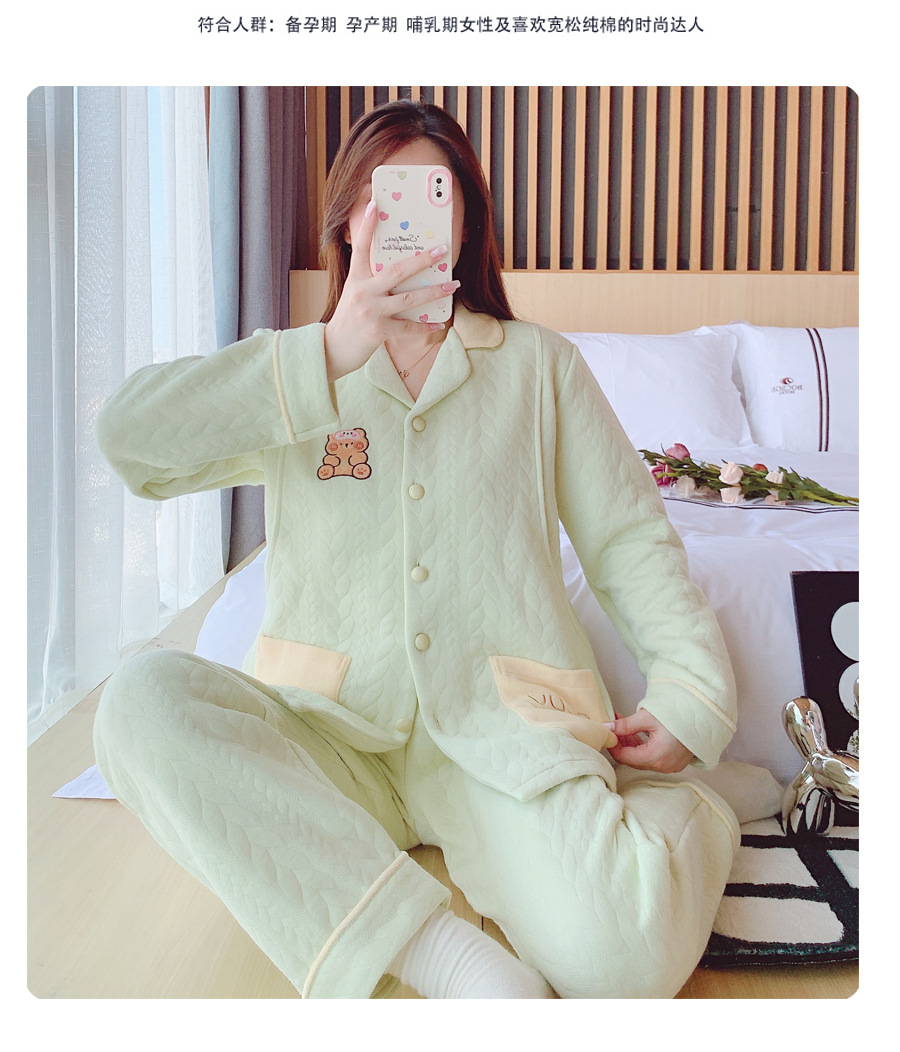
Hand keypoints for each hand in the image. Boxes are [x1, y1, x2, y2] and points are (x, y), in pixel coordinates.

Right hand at [323, 198, 460, 380]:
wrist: (334, 349)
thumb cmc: (349, 319)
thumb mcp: (355, 294)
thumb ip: (372, 282)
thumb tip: (402, 272)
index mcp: (356, 278)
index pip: (361, 247)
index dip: (368, 226)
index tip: (375, 204)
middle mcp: (363, 292)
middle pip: (397, 271)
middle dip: (422, 260)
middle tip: (442, 250)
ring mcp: (371, 311)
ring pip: (409, 299)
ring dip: (434, 292)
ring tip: (453, 285)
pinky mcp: (378, 331)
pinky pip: (408, 326)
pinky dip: (425, 325)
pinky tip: (439, 322)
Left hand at [605, 710, 693, 772]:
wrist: (703, 717)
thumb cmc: (677, 716)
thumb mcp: (647, 717)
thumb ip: (625, 725)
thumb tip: (607, 728)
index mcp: (654, 757)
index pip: (624, 757)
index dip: (612, 745)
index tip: (606, 734)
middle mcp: (662, 766)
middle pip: (632, 759)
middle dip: (621, 744)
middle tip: (614, 727)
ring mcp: (670, 766)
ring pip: (642, 759)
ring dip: (631, 745)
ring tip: (624, 727)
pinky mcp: (674, 763)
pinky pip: (652, 758)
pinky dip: (643, 748)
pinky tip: (637, 733)